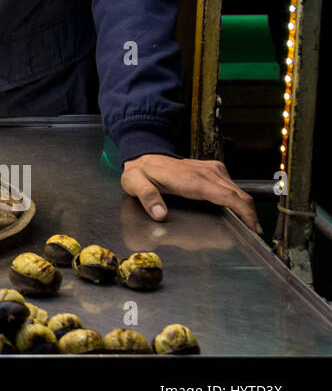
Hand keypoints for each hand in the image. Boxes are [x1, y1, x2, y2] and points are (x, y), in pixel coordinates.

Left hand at [121, 153, 260, 234]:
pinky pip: (232, 186)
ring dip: (246, 208)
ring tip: (250, 226)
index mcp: (193, 179)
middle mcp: (206, 172)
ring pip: (238, 190)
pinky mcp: (213, 170)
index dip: (244, 211)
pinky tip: (238, 212)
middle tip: (255, 234)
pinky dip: (238, 200)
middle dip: (250, 214)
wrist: (143, 156)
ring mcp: (211, 169)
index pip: (227, 195)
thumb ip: (147, 198)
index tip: (253, 228)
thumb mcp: (136, 184)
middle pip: (238, 194)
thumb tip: (160, 214)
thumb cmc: (141, 173)